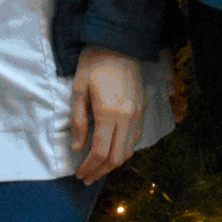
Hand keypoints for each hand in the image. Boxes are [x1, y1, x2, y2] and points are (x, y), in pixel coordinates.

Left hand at [69, 48, 146, 182]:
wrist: (119, 43)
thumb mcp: (79, 90)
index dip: (89, 167)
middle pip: (117, 157)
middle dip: (101, 171)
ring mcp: (137, 113)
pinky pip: (135, 138)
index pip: (100, 152)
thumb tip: (78, 147)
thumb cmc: (93, 63)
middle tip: (87, 177)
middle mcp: (127, 117)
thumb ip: (78, 121)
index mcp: (109, 112)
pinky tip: (111, 152)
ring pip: (129, 150)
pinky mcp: (142, 109)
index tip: (79, 174)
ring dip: (113, 164)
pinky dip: (123, 150)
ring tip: (98, 169)